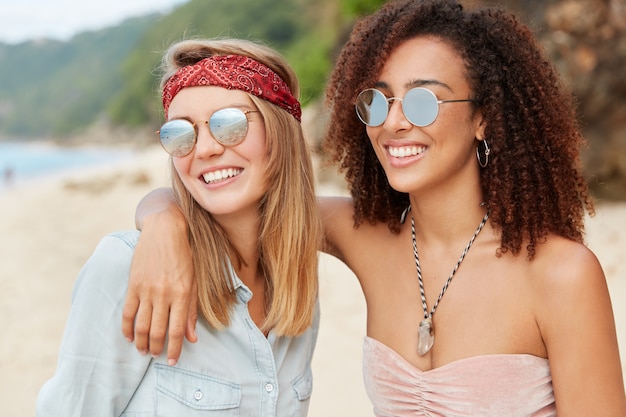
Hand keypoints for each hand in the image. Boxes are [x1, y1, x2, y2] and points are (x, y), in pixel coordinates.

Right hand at [121, 207, 197, 365]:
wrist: (165, 231)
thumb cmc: (184, 256)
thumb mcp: (194, 282)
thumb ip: (191, 310)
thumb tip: (192, 337)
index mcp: (182, 294)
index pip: (178, 330)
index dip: (175, 348)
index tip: (173, 361)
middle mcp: (164, 294)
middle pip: (157, 331)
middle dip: (156, 348)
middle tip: (155, 356)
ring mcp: (146, 290)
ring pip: (141, 325)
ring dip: (141, 342)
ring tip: (143, 350)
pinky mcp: (133, 284)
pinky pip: (128, 312)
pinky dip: (127, 327)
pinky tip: (129, 336)